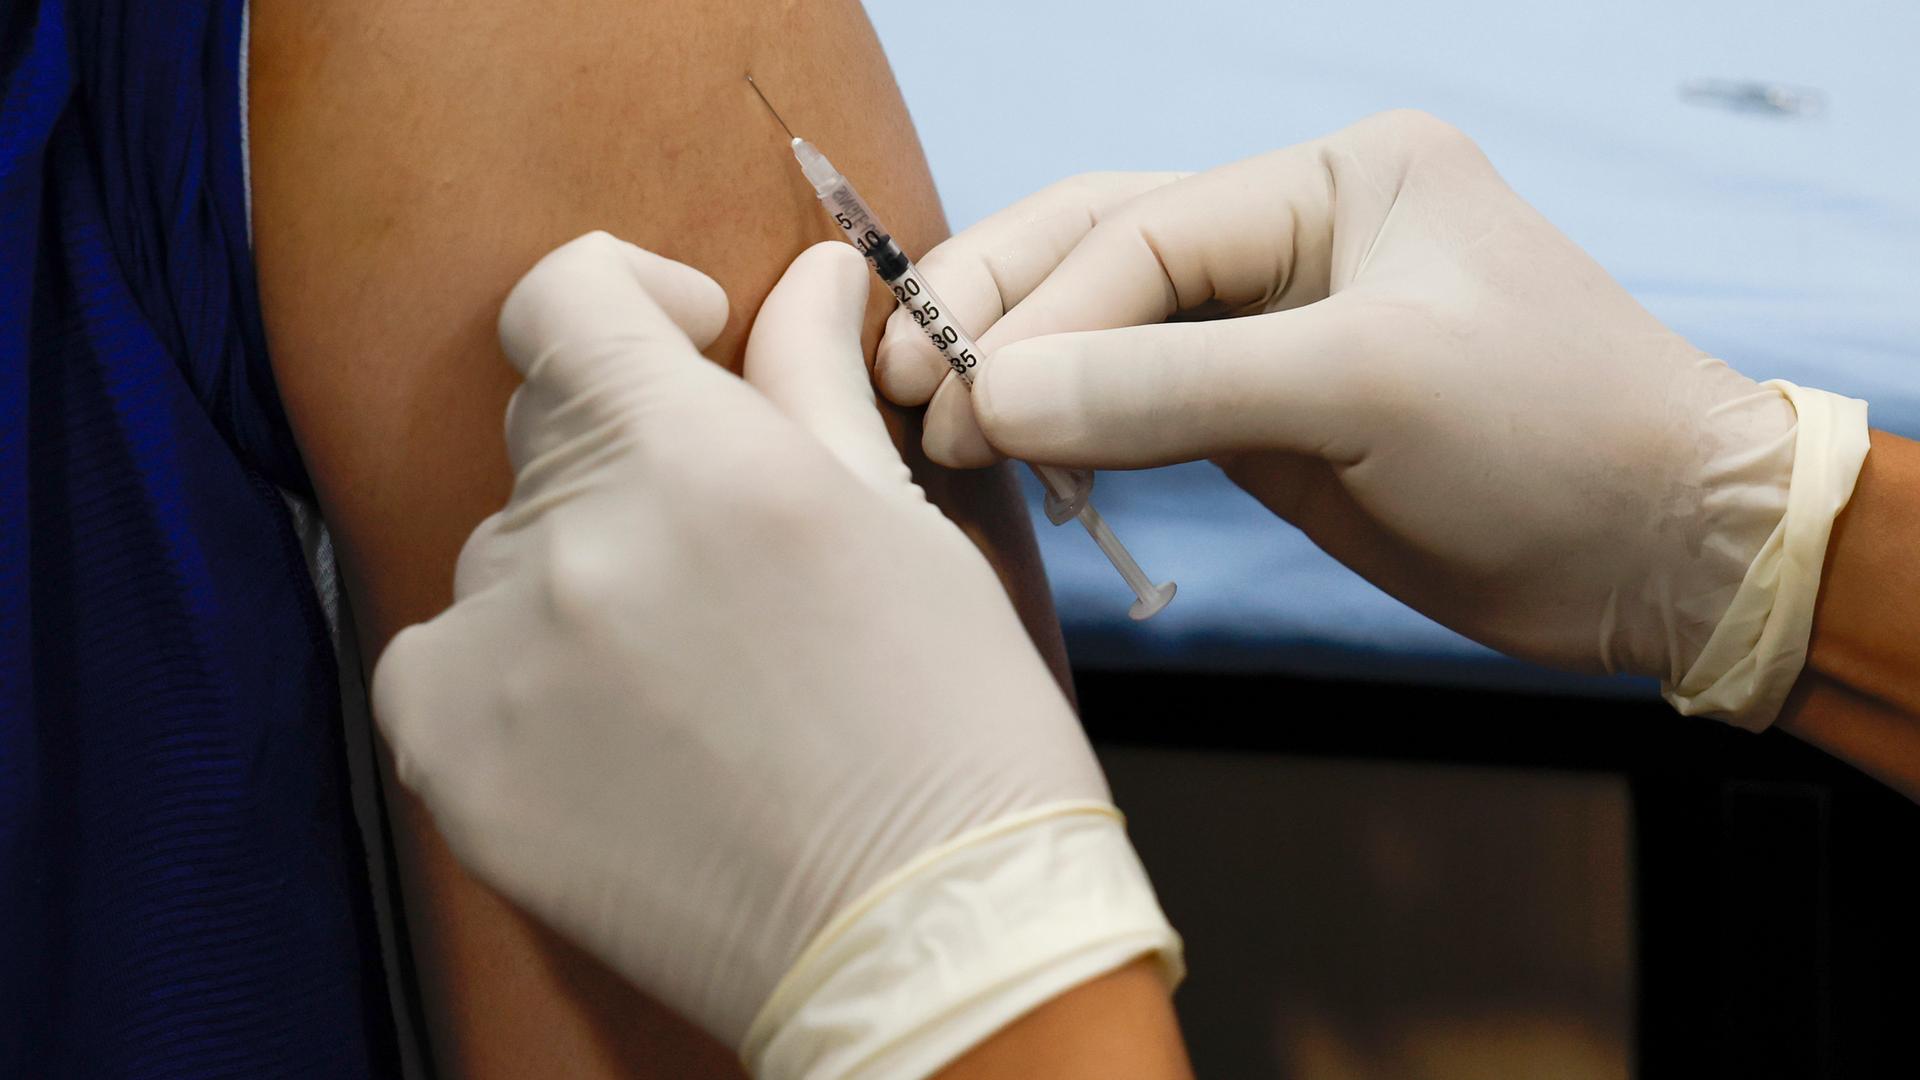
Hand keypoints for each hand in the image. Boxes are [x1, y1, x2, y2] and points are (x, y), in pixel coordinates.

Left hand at [371, 234, 1178, 1075]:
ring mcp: (498, 659)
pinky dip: (503, 676)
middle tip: (723, 559)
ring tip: (683, 679)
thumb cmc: (949, 729)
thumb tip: (809, 277)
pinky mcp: (453, 761)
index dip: (624, 296)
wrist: (920, 934)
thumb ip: (813, 385)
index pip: (565, 298)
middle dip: (626, 460)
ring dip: (574, 580)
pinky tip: (606, 734)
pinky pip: (436, 661)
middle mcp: (576, 543)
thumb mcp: (899, 528)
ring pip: (500, 557)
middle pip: (544, 432)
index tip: (680, 341)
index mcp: (699, 459)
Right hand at [877, 111, 1867, 727]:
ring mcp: (1281, 327)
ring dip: (1025, 373)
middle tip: (901, 388)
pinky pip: (1147, 405)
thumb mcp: (1362, 390)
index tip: (954, 394)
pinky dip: (1075, 427)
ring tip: (929, 425)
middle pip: (1105, 253)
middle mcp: (1298, 235)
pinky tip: (1012, 450)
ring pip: (1114, 329)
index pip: (1142, 233)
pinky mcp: (1275, 416)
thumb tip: (991, 397)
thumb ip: (1172, 388)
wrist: (1662, 552)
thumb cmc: (1547, 439)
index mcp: (1334, 178)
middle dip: (1001, 315)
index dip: (1038, 312)